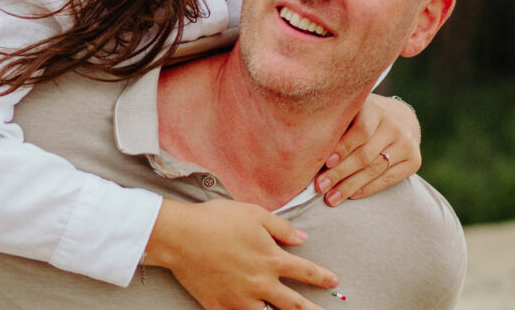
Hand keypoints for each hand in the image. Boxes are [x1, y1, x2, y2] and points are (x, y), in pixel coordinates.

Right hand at [145, 199, 336, 309]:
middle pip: (295, 305)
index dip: (322, 277)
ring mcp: (240, 299)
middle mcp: (260, 283)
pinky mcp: (220, 306)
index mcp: (271, 259)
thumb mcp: (254, 214)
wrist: (181, 236)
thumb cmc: (217, 219)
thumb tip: (303, 238)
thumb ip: (281, 228)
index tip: (333, 281)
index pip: (305, 272)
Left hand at [314, 94, 420, 205]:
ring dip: (351, 186)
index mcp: (376, 109)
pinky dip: (369, 188)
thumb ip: (338, 125)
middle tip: (320, 187)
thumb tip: (309, 151)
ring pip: (376, 169)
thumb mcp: (353, 110)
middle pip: (365, 154)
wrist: (401, 116)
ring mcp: (407, 143)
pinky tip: (352, 195)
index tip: (325, 163)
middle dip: (340, 173)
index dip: (343, 148)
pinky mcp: (415, 160)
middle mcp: (395, 125)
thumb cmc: (365, 115)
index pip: (361, 131)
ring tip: (332, 198)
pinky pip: (389, 179)